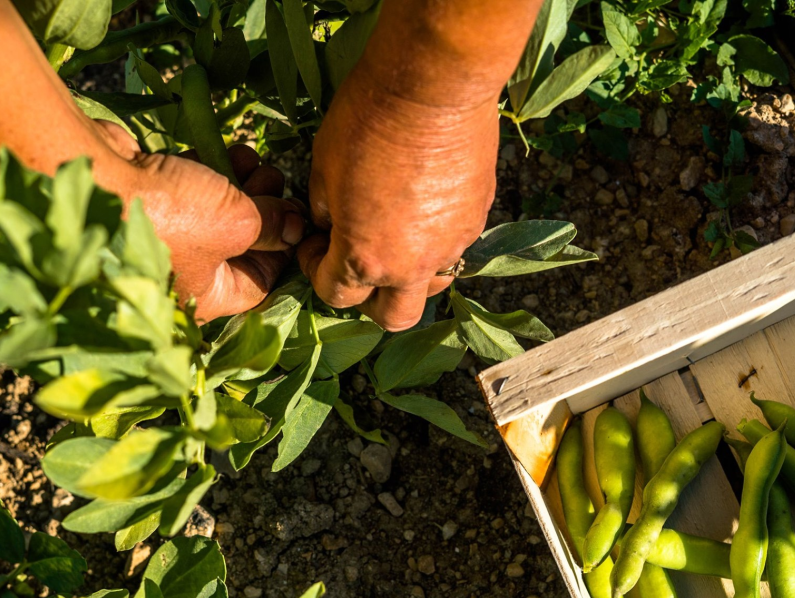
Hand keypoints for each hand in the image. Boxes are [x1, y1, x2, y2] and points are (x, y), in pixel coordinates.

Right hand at [94, 121, 304, 321]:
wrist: (98, 176)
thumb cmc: (171, 215)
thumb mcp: (238, 222)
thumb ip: (273, 225)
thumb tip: (296, 227)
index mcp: (205, 296)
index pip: (260, 282)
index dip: (283, 250)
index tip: (297, 219)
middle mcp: (184, 274)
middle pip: (240, 245)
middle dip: (264, 211)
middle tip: (278, 181)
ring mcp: (166, 238)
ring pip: (219, 215)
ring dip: (244, 186)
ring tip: (257, 162)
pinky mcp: (153, 203)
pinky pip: (194, 194)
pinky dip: (215, 175)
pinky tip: (233, 153)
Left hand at [298, 68, 498, 330]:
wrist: (434, 84)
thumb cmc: (367, 121)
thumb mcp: (323, 167)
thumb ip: (326, 212)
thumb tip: (330, 225)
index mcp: (365, 258)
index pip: (335, 295)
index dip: (317, 271)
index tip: (316, 245)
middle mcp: (413, 265)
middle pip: (393, 317)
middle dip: (369, 300)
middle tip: (358, 264)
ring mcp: (452, 245)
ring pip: (430, 284)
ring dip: (409, 274)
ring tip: (396, 237)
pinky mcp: (478, 219)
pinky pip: (454, 247)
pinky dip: (435, 240)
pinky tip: (423, 206)